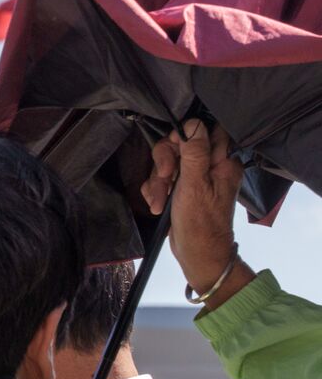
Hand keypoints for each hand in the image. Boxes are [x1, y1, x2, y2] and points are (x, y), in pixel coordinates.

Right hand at [143, 118, 254, 308]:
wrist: (197, 254)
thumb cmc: (200, 223)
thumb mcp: (195, 185)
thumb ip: (195, 153)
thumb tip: (194, 125)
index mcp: (222, 162)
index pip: (204, 131)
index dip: (185, 136)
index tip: (175, 151)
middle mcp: (210, 167)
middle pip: (180, 145)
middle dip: (165, 161)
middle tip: (165, 177)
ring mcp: (195, 179)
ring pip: (168, 163)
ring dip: (158, 181)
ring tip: (159, 201)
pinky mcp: (181, 190)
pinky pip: (162, 179)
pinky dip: (156, 191)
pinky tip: (158, 205)